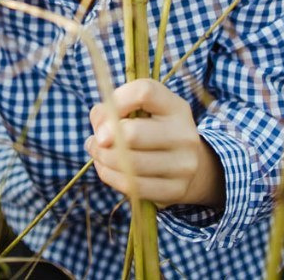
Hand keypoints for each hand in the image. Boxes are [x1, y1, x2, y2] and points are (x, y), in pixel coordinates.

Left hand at [85, 79, 225, 208]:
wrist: (188, 163)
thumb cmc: (153, 130)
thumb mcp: (141, 110)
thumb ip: (113, 109)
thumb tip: (99, 128)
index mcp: (176, 107)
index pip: (143, 93)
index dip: (116, 101)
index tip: (105, 112)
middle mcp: (184, 134)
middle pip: (132, 133)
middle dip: (103, 137)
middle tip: (96, 139)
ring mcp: (183, 165)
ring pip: (128, 163)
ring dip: (103, 157)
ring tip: (98, 152)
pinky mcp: (175, 190)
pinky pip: (131, 185)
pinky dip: (109, 176)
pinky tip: (106, 168)